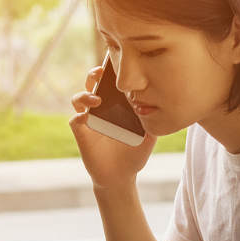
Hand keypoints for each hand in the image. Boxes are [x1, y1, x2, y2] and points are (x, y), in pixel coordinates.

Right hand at [68, 61, 155, 188]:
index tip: (117, 63)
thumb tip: (163, 104)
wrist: (121, 177)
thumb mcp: (149, 135)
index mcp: (115, 105)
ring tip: (97, 100)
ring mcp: (89, 121)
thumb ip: (154, 120)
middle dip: (94, 74)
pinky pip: (75, 120)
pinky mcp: (82, 134)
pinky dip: (79, 117)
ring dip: (84, 95)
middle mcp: (100, 109)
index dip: (110, 70)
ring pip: (78, 99)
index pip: (110, 81)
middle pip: (91, 83)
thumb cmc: (134, 153)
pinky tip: (88, 119)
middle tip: (100, 72)